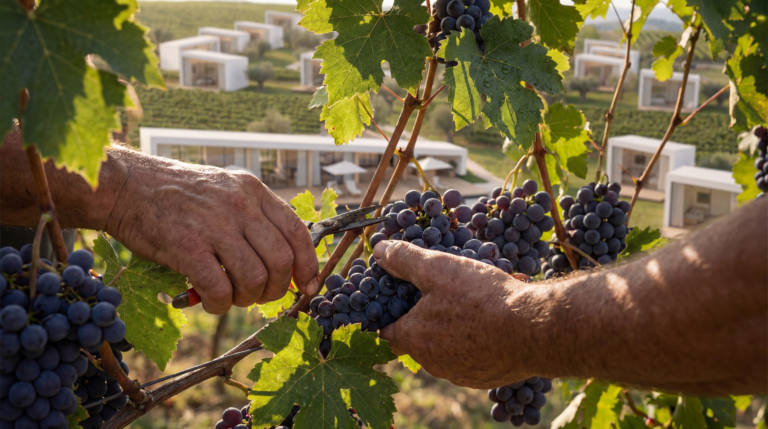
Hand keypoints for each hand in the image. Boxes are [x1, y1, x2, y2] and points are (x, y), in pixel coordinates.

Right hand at [105, 157, 318, 313]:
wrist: (126, 186)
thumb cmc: (178, 195)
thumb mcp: (225, 190)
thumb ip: (254, 218)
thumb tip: (284, 262)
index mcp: (253, 191)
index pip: (297, 232)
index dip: (307, 265)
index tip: (305, 285)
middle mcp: (240, 205)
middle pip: (280, 260)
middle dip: (276, 289)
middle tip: (259, 295)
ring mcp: (214, 225)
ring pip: (254, 278)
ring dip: (246, 299)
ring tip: (230, 296)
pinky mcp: (187, 247)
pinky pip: (219, 289)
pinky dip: (219, 304)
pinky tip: (210, 300)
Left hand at [374, 240, 546, 388]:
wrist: (533, 330)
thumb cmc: (481, 298)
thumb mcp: (439, 268)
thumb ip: (405, 260)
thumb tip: (380, 251)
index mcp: (413, 338)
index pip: (385, 332)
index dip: (388, 314)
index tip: (398, 299)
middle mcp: (431, 363)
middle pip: (416, 340)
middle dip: (423, 319)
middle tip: (438, 296)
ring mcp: (458, 374)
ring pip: (444, 350)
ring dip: (450, 331)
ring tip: (468, 305)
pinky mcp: (483, 378)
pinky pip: (470, 359)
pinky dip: (473, 343)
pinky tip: (488, 323)